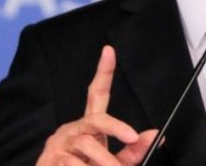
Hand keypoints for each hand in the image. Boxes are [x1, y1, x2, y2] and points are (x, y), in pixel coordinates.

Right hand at [36, 46, 158, 165]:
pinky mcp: (49, 157)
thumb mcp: (115, 162)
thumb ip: (133, 151)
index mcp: (90, 126)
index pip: (96, 94)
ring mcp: (60, 141)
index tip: (109, 51)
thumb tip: (155, 136)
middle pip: (96, 118)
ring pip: (87, 144)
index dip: (104, 72)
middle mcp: (75, 128)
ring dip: (104, 160)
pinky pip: (71, 162)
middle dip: (115, 127)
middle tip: (132, 138)